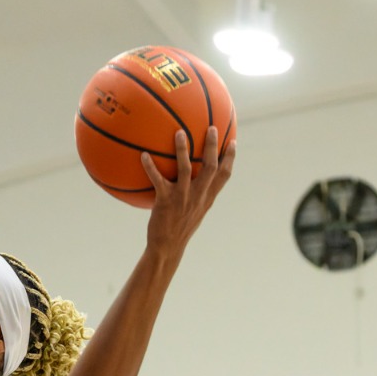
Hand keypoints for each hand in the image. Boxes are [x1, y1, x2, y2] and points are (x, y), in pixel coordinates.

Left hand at [139, 127, 234, 254]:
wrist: (167, 247)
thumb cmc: (179, 228)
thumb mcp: (194, 211)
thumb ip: (198, 194)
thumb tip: (194, 179)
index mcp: (206, 198)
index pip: (224, 176)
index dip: (230, 159)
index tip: (233, 142)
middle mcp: (198, 196)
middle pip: (210, 167)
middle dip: (212, 146)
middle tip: (212, 128)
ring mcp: (182, 198)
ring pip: (185, 169)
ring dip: (182, 150)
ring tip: (178, 132)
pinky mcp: (165, 201)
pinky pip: (157, 180)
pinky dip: (150, 167)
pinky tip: (143, 155)